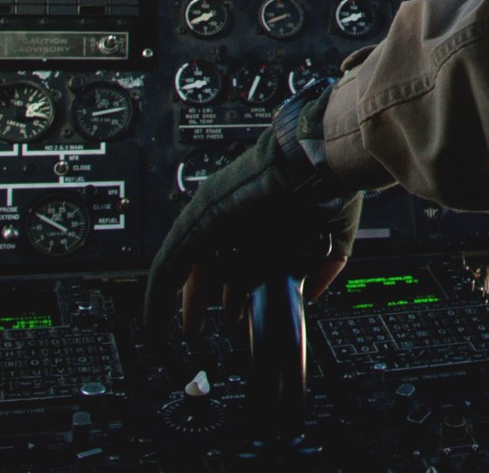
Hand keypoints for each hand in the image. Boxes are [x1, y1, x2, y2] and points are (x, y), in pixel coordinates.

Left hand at [145, 92, 362, 337]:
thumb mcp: (332, 234)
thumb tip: (315, 290)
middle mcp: (236, 217)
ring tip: (187, 328)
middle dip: (203, 299)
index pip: (238, 261)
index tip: (235, 314)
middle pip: (209, 265)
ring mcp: (217, 215)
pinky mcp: (201, 217)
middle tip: (199, 328)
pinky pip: (172, 258)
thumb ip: (326, 263)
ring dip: (186, 299)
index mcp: (263, 219)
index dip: (233, 291)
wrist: (318, 160)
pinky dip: (161, 286)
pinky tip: (156, 309)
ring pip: (190, 264)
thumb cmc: (329, 186)